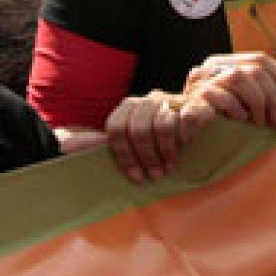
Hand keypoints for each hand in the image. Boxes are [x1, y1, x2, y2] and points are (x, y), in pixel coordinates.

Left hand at [103, 91, 219, 185]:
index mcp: (130, 106)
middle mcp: (148, 100)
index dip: (124, 155)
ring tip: (168, 167)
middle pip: (138, 130)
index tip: (135, 176)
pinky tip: (185, 147)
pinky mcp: (194, 102)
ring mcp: (171, 99)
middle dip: (146, 157)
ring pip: (162, 126)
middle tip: (154, 175)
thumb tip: (77, 148)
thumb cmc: (161, 131)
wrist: (198, 110)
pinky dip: (185, 138)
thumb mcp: (137, 134)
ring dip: (166, 152)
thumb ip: (115, 141)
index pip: (116, 128)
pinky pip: (187, 119)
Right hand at [180, 53, 275, 134]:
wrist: (177, 134)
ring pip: (240, 78)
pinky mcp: (192, 97)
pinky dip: (235, 108)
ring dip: (258, 102)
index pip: (260, 59)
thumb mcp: (235, 101)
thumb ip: (255, 91)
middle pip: (254, 70)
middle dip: (275, 97)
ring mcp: (200, 81)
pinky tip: (240, 120)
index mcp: (223, 62)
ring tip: (261, 123)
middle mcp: (210, 67)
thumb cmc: (211, 122)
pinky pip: (221, 97)